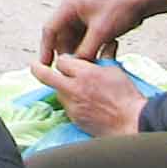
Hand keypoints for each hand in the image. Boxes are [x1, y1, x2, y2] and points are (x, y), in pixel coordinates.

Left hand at [30, 56, 149, 138]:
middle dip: (38, 68)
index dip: (64, 60)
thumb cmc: (127, 97)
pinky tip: (81, 101)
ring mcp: (73, 105)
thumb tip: (108, 45)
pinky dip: (70, 102)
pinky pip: (66, 107)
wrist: (132, 123)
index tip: (67, 60)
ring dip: (61, 88)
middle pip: (46, 75)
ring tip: (72, 87)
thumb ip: (105, 57)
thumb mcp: (116, 71)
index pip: (62, 61)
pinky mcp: (74, 119)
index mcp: (85, 73)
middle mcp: (75, 88)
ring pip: (57, 92)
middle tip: (34, 65)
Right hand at [38, 0, 166, 66]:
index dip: (46, 49)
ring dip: (76, 52)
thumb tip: (75, 66)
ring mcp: (82, 15)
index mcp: (69, 6)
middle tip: (67, 71)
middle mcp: (72, 9)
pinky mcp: (92, 21)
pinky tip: (91, 60)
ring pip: (73, 39)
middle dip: (65, 53)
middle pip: (61, 36)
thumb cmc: (119, 10)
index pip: (50, 29)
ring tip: (82, 68)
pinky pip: (83, 38)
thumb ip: (86, 50)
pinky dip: (85, 49)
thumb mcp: (101, 32)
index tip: (45, 66)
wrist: (140, 0)